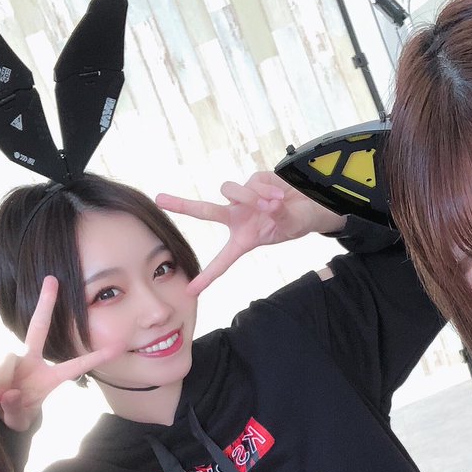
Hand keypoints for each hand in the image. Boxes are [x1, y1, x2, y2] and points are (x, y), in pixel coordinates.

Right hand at [0, 276, 120, 430]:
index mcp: (49, 377)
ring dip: (4, 386)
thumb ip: (15, 408)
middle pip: (38, 327)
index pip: (74, 366)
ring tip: (1, 401)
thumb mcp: (19, 419)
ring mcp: (9, 359)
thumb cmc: (14, 413)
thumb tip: (7, 393)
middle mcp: (30, 361)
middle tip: (52, 280)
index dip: (95, 358)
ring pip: (8, 364)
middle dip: (46, 303)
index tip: (118, 346)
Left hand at [156, 171, 346, 293]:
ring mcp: (244, 198)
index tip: (190, 291)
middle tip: (160, 199)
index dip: (207, 277)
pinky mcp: (254, 180)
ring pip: (231, 192)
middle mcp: (238, 218)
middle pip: (206, 211)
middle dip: (183, 204)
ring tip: (274, 205)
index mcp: (243, 239)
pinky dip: (268, 191)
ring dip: (251, 198)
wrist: (311, 205)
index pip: (222, 261)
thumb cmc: (295, 222)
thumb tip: (270, 204)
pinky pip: (253, 183)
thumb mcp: (287, 228)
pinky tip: (280, 196)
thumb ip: (278, 217)